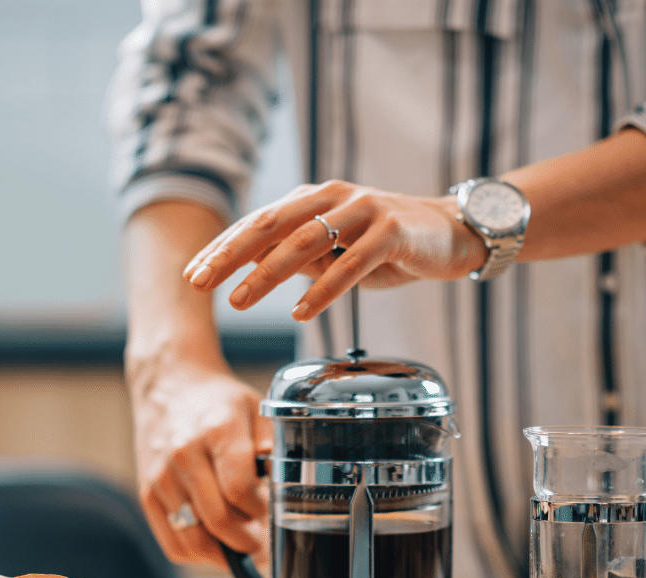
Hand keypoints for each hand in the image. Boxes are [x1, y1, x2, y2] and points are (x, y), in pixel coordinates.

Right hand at [129, 357, 272, 569]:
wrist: (170, 386)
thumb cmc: (220, 401)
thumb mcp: (256, 408)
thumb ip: (272, 445)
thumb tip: (285, 481)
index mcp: (217, 431)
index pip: (240, 489)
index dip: (262, 510)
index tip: (273, 512)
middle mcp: (184, 455)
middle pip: (218, 519)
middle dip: (248, 538)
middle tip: (264, 540)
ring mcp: (161, 477)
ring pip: (194, 538)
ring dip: (224, 551)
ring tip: (243, 544)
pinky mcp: (147, 494)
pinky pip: (173, 543)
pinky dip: (198, 553)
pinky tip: (218, 546)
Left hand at [182, 180, 486, 319]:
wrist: (452, 232)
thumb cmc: (391, 243)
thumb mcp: (339, 250)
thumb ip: (303, 257)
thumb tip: (260, 272)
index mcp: (315, 199)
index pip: (259, 222)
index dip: (223, 248)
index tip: (192, 274)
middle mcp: (334, 197)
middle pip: (272, 225)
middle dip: (230, 255)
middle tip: (199, 282)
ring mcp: (364, 210)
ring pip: (306, 240)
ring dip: (268, 273)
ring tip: (239, 301)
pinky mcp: (392, 231)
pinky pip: (352, 263)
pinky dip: (324, 288)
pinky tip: (301, 312)